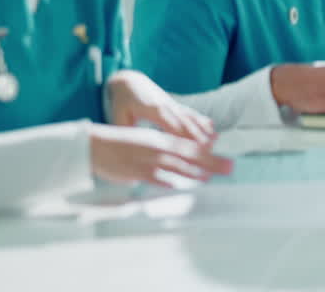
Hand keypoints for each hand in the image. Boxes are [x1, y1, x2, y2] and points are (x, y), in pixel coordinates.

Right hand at [89, 123, 232, 186]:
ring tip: (210, 178)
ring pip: (175, 166)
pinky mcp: (135, 172)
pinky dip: (167, 181)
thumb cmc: (122, 144)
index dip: (208, 151)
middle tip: (229, 167)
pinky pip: (155, 178)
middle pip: (189, 155)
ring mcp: (147, 160)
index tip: (224, 155)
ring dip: (194, 172)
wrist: (94, 146)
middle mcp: (157, 147)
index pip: (189, 145)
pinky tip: (179, 186)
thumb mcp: (146, 141)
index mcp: (160, 138)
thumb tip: (180, 158)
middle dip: (211, 162)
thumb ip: (164, 148)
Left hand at [105, 70, 215, 143]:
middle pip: (186, 123)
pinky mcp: (175, 105)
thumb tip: (130, 149)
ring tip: (214, 143)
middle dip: (198, 137)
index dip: (182, 137)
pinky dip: (202, 122)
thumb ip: (127, 132)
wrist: (129, 81)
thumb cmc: (122, 101)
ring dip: (203, 130)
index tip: (191, 149)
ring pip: (191, 118)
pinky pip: (191, 114)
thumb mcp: (119, 116)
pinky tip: (212, 131)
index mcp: (153, 110)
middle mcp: (167, 106)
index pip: (172, 125)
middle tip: (208, 151)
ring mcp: (173, 105)